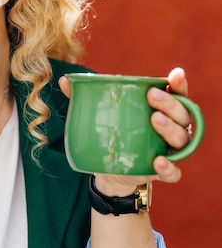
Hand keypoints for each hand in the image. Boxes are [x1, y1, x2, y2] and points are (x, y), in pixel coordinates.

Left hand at [58, 68, 191, 193]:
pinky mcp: (161, 173)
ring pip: (181, 140)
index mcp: (161, 110)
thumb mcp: (103, 115)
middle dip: (170, 103)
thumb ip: (85, 97)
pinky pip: (173, 173)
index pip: (178, 94)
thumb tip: (65, 81)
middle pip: (182, 115)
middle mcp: (172, 129)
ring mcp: (168, 151)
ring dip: (170, 128)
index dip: (179, 84)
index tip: (175, 74)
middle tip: (152, 95)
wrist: (110, 171)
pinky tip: (158, 161)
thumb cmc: (113, 133)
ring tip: (154, 119)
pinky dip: (168, 168)